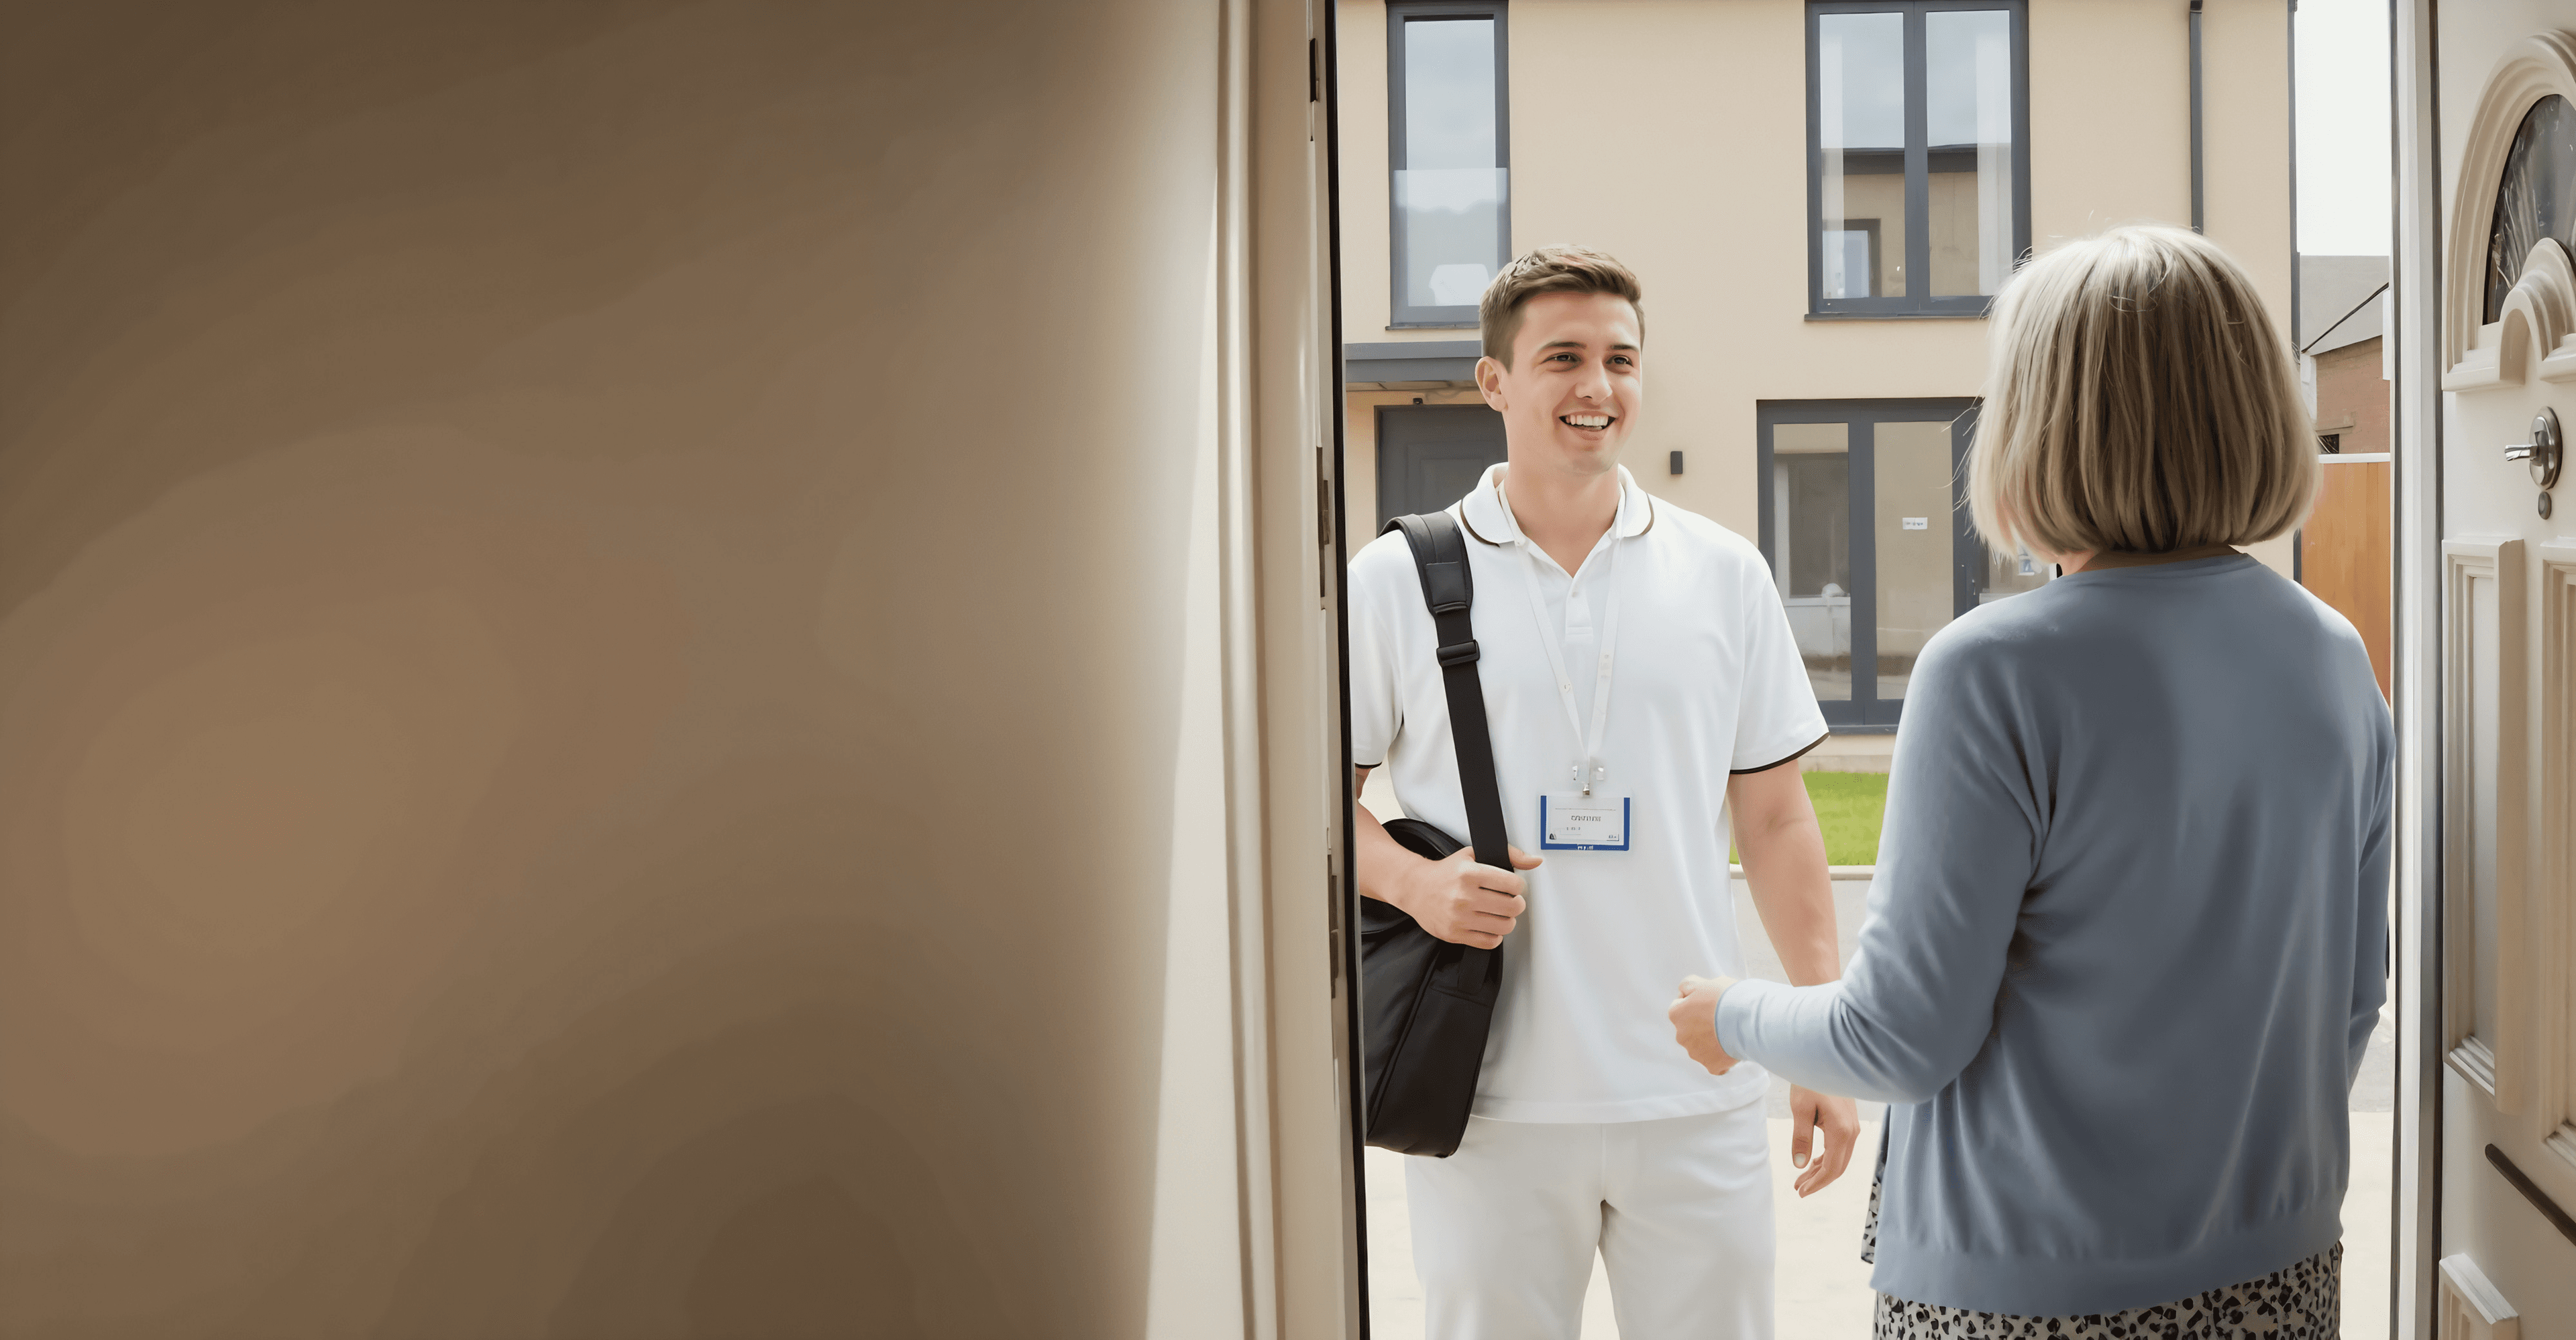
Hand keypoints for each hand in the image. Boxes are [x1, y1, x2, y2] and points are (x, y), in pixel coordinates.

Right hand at [1395, 844, 1539, 947]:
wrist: (1416, 889)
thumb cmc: (1446, 872)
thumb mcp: (1474, 854)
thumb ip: (1509, 854)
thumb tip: (1535, 861)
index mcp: (1469, 874)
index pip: (1513, 884)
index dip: (1519, 886)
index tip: (1513, 887)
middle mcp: (1464, 896)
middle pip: (1513, 907)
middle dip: (1517, 904)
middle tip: (1511, 901)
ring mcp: (1459, 918)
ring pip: (1504, 926)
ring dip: (1508, 920)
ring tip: (1501, 913)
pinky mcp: (1455, 934)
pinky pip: (1489, 942)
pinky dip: (1495, 935)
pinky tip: (1489, 925)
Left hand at [1668, 974, 1737, 1073]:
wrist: (1748, 1019)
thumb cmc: (1726, 998)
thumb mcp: (1704, 982)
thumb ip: (1688, 985)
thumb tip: (1684, 991)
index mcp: (1676, 1015)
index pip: (1680, 1007)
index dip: (1695, 1002)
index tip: (1710, 1002)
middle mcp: (1681, 1036)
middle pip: (1691, 1029)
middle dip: (1702, 1024)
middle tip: (1722, 1017)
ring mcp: (1696, 1053)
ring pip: (1701, 1047)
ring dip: (1711, 1041)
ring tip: (1730, 1032)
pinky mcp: (1712, 1066)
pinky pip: (1714, 1063)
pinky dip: (1721, 1057)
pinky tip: (1731, 1047)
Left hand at [1787, 1086, 1859, 1197]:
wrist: (1821, 1059)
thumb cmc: (1810, 1080)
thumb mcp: (1800, 1109)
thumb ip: (1801, 1139)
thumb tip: (1800, 1165)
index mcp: (1841, 1131)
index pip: (1832, 1168)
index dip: (1817, 1184)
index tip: (1801, 1192)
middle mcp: (1851, 1131)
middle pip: (1838, 1166)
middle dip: (1818, 1180)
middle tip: (1798, 1189)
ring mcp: (1852, 1126)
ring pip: (1839, 1158)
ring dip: (1821, 1170)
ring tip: (1801, 1179)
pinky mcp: (1848, 1122)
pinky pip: (1839, 1147)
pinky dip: (1826, 1158)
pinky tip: (1812, 1163)